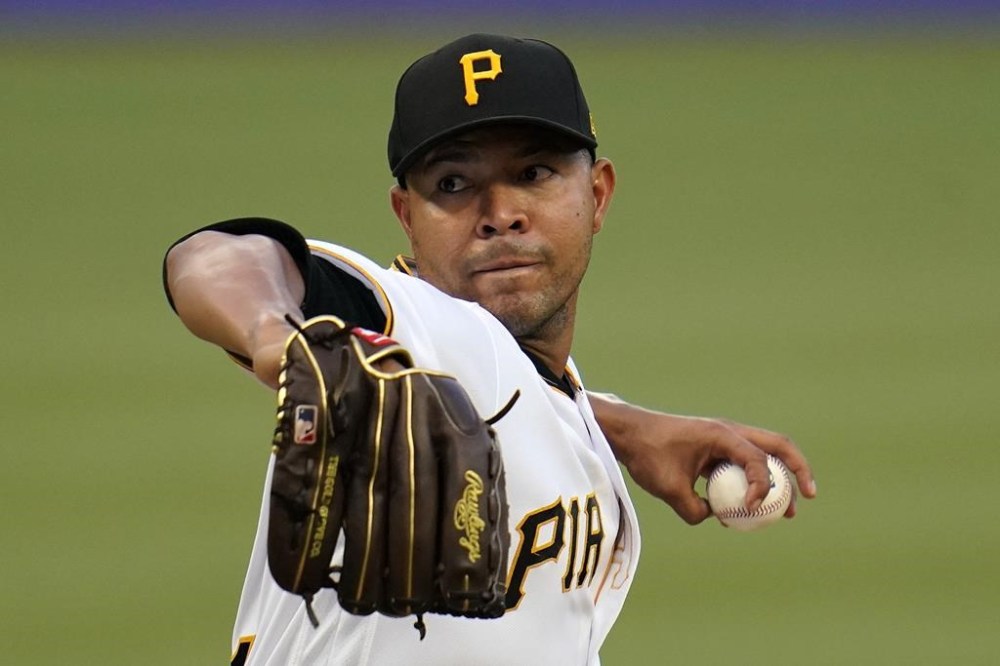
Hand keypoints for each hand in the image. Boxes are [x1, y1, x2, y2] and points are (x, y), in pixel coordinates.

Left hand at [588, 393, 816, 524]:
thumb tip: (716, 517)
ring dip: (780, 479)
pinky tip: (752, 509)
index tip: (751, 510)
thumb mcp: (668, 488)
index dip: (763, 487)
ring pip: (765, 454)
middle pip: (778, 445)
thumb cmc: (647, 454)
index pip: (758, 459)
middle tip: (809, 497)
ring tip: (787, 512)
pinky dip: (756, 482)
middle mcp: (729, 432)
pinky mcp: (716, 448)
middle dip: (798, 470)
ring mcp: (724, 439)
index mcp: (721, 434)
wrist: (628, 434)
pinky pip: (745, 464)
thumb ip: (695, 510)